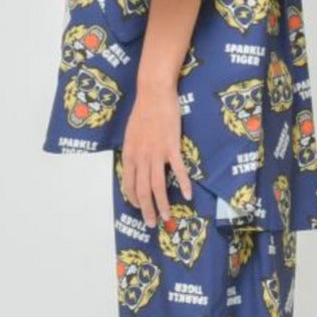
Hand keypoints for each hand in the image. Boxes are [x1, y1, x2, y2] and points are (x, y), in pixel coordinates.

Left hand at [121, 78, 193, 226]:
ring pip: (158, 185)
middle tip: (152, 224)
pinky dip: (183, 184)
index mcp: (129, 154)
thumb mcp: (131, 133)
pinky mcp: (172, 146)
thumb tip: (135, 165)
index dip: (134, 199)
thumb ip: (133, 151)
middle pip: (143, 190)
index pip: (129, 184)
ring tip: (167, 218)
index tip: (139, 209)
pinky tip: (188, 195)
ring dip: (163, 204)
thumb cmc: (143, 110)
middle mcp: (141, 157)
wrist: (154, 93)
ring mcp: (157, 152)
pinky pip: (178, 170)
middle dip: (147, 210)